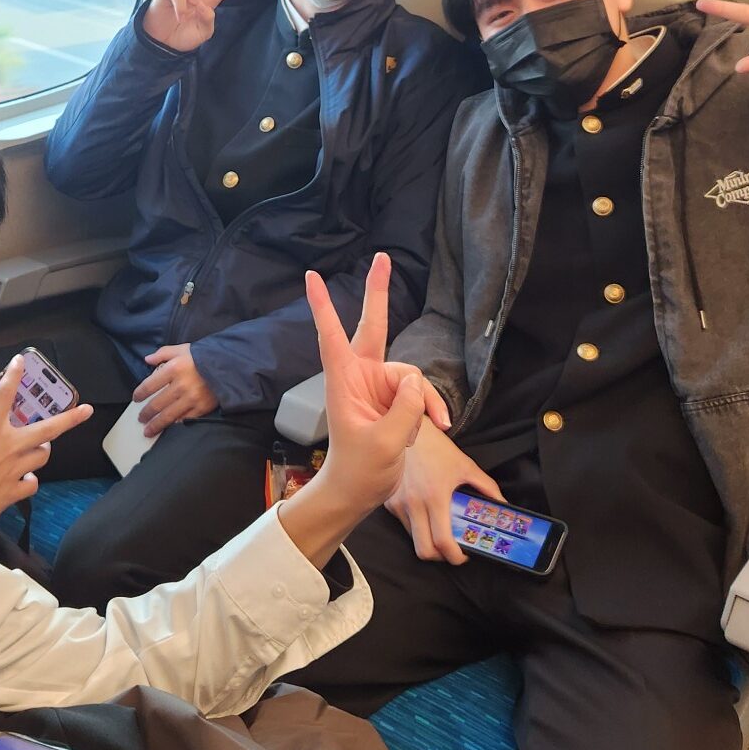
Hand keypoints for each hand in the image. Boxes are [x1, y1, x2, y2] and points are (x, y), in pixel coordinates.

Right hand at [0, 356, 92, 528]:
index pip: (6, 393)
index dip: (14, 374)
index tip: (20, 361)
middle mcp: (10, 447)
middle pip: (48, 429)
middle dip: (70, 418)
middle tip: (86, 410)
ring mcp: (14, 470)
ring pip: (42, 455)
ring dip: (43, 447)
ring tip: (39, 444)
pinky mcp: (12, 492)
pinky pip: (32, 483)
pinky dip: (31, 479)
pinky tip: (26, 476)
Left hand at [134, 343, 217, 435]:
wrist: (230, 365)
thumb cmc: (204, 356)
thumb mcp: (182, 349)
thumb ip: (163, 353)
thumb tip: (147, 359)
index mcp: (173, 369)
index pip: (149, 385)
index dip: (140, 393)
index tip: (136, 398)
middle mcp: (180, 386)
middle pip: (156, 404)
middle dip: (146, 413)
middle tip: (141, 418)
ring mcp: (191, 399)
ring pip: (168, 416)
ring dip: (156, 425)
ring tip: (148, 430)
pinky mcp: (202, 408)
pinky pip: (184, 419)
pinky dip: (175, 424)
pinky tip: (169, 427)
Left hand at [276, 254, 438, 568]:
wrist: (359, 492)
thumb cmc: (359, 470)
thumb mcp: (384, 442)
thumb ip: (404, 408)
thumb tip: (417, 381)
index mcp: (343, 381)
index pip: (330, 336)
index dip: (322, 305)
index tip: (311, 276)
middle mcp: (361, 376)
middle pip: (374, 326)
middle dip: (379, 292)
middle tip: (382, 257)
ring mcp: (380, 386)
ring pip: (412, 376)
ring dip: (424, 402)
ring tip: (430, 428)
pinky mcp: (395, 398)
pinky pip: (420, 393)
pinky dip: (429, 409)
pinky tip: (437, 426)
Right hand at [385, 420, 504, 564]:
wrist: (406, 429)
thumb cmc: (437, 446)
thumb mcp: (465, 465)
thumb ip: (486, 487)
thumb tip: (503, 505)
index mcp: (435, 496)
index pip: (442, 542)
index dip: (455, 556)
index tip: (463, 555)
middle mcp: (414, 504)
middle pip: (424, 551)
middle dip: (439, 556)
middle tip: (451, 548)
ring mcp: (398, 504)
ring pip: (412, 539)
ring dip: (427, 541)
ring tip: (439, 529)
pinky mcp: (388, 501)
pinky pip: (403, 524)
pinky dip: (415, 527)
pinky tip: (424, 513)